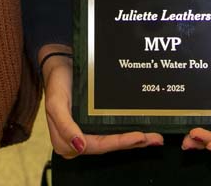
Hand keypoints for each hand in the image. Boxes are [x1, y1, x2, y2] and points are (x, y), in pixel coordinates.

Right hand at [38, 46, 162, 157]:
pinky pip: (111, 131)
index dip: (119, 143)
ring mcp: (86, 132)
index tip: (139, 136)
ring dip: (134, 140)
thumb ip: (65, 126)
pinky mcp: (93, 124)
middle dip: (132, 143)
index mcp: (65, 141)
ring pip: (112, 140)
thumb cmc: (57, 83)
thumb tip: (79, 146)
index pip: (97, 146)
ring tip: (154, 137)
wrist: (59, 64)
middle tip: (154, 138)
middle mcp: (77, 141)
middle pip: (108, 146)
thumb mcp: (55, 103)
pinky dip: (126, 131)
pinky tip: (141, 130)